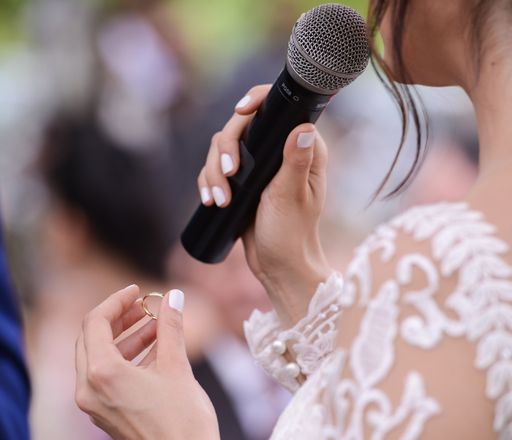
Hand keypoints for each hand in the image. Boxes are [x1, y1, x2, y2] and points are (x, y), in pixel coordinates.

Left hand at [75, 285, 219, 439]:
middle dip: (119, 318)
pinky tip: (153, 349)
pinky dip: (125, 358)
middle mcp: (89, 390)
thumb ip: (170, 326)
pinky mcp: (105, 414)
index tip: (137, 291)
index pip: (95, 322)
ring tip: (156, 326)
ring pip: (99, 357)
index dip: (116, 301)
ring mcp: (95, 404)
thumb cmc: (183, 420)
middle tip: (144, 306)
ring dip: (125, 337)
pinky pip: (106, 376)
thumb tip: (173, 296)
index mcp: (101, 374)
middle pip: (92, 338)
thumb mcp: (176, 365)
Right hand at [198, 86, 332, 323]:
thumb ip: (296, 162)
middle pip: (240, 126)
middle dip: (226, 149)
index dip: (257, 101)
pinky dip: (208, 183)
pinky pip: (215, 170)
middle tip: (229, 174)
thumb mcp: (292, 197)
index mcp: (301, 149)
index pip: (278, 111)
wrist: (279, 266)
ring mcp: (258, 167)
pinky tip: (210, 201)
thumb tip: (304, 127)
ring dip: (213, 172)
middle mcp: (279, 152)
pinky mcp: (241, 182)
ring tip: (219, 201)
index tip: (241, 110)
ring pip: (222, 149)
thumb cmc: (292, 234)